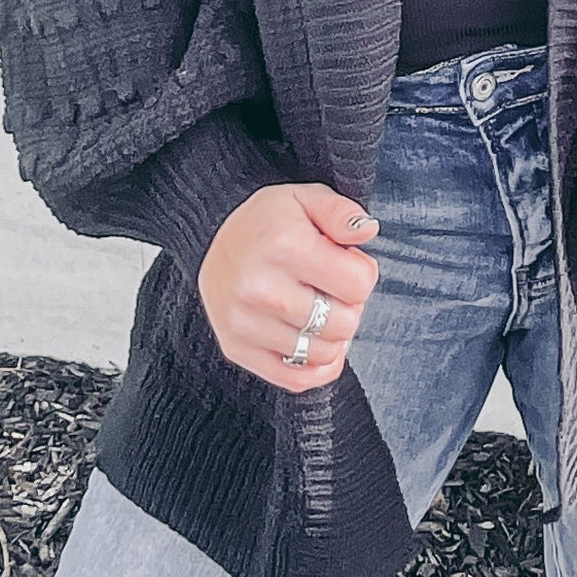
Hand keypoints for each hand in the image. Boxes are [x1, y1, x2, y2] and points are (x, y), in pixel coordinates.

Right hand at [198, 183, 380, 391]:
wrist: (209, 236)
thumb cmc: (266, 220)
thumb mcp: (305, 197)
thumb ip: (341, 212)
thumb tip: (367, 231)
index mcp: (285, 247)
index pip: (359, 284)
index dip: (361, 271)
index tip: (344, 261)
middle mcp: (262, 289)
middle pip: (345, 323)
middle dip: (349, 304)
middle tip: (331, 286)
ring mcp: (246, 323)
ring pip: (324, 353)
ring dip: (331, 334)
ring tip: (316, 306)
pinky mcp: (236, 347)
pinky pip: (296, 379)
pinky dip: (316, 367)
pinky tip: (313, 340)